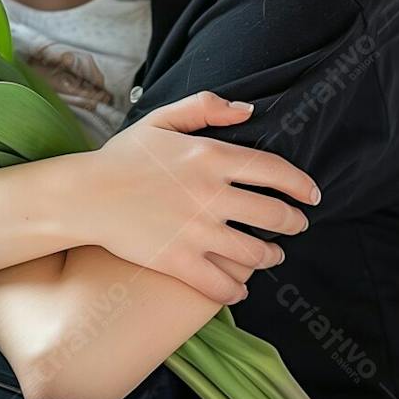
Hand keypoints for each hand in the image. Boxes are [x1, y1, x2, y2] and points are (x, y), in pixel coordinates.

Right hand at [87, 91, 319, 304]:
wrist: (87, 194)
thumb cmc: (124, 156)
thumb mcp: (162, 119)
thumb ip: (206, 108)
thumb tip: (248, 110)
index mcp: (210, 156)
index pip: (274, 171)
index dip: (301, 185)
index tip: (311, 194)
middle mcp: (211, 195)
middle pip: (274, 215)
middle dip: (293, 222)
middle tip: (296, 225)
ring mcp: (197, 231)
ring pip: (255, 253)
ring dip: (271, 255)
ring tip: (272, 254)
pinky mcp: (180, 261)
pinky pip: (222, 285)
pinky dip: (238, 290)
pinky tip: (240, 288)